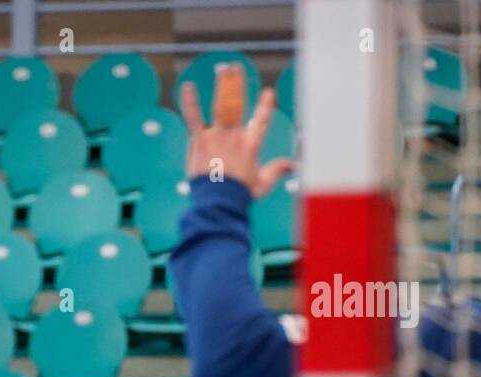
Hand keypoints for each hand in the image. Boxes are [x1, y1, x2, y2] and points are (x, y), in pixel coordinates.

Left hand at [180, 64, 294, 199]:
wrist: (218, 202)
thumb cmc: (239, 195)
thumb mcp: (262, 184)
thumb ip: (277, 171)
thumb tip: (293, 165)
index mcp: (251, 145)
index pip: (261, 120)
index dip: (265, 106)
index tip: (267, 93)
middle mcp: (235, 136)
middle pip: (239, 105)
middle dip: (238, 85)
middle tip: (237, 68)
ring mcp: (217, 137)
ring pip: (221, 106)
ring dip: (224, 86)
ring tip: (224, 70)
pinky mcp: (199, 141)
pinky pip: (194, 118)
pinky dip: (190, 102)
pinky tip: (187, 87)